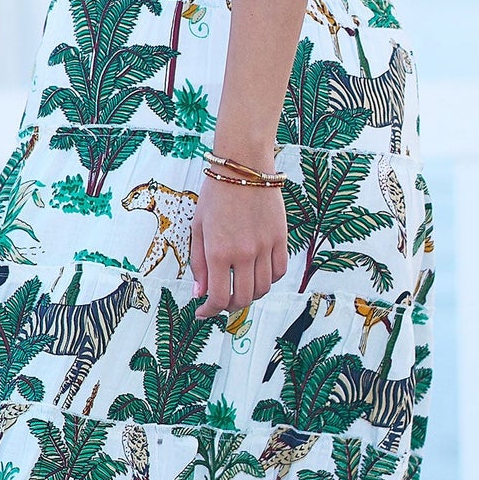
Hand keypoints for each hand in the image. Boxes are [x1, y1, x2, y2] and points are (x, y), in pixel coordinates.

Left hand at [190, 177, 289, 318]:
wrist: (244, 167)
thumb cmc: (216, 194)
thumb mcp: (198, 228)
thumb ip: (199, 263)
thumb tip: (200, 293)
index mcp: (218, 252)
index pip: (217, 297)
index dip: (209, 311)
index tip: (204, 311)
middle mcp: (244, 253)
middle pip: (243, 298)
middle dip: (229, 306)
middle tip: (221, 302)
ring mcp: (265, 247)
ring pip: (263, 288)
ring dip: (250, 295)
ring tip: (240, 289)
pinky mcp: (280, 238)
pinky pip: (279, 271)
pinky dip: (269, 279)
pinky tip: (258, 274)